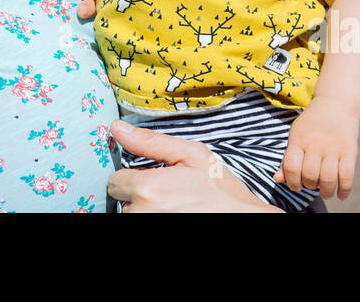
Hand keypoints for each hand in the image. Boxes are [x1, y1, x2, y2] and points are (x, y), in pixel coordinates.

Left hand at [107, 120, 281, 211]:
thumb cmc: (221, 191)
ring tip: (173, 206)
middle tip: (167, 194)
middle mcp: (143, 213)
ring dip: (146, 209)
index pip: (116, 182)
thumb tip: (118, 127)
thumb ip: (150, 141)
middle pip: (124, 201)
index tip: (153, 179)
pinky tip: (172, 213)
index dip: (133, 177)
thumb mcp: (192, 155)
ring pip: (133, 214)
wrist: (243, 217)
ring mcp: (148, 225)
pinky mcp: (157, 231)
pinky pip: (142, 221)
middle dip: (140, 196)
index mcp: (148, 189)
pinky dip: (153, 215)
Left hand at [276, 97, 358, 199]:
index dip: (292, 182)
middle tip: (312, 184)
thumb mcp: (295, 136)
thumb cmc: (311, 125)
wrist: (335, 104)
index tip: (296, 185)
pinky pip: (347, 176)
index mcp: (298, 139)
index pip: (291, 167)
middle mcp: (315, 144)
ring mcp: (333, 147)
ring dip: (326, 192)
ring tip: (326, 192)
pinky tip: (341, 195)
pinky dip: (344, 190)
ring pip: (327, 179)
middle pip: (310, 175)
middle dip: (309, 186)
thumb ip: (287, 158)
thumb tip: (277, 180)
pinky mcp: (350, 151)